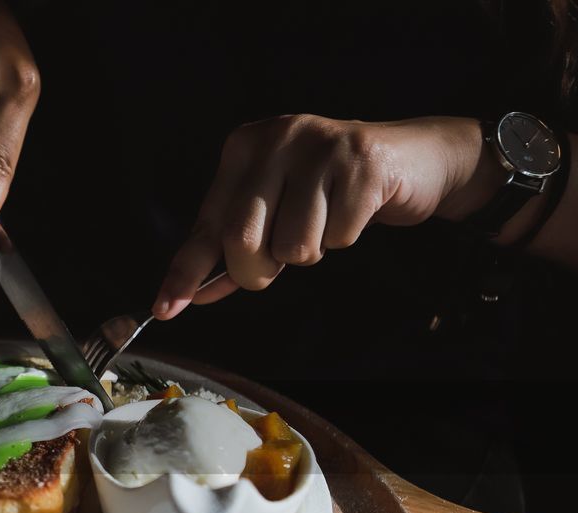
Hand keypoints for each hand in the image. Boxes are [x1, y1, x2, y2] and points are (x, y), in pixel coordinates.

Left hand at [153, 115, 489, 318]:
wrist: (412, 159)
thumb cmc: (330, 191)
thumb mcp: (275, 211)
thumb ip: (233, 250)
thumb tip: (191, 296)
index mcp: (245, 148)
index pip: (207, 225)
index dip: (186, 272)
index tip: (164, 310)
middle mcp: (277, 138)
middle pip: (243, 238)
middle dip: (259, 270)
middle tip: (281, 259)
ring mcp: (320, 147)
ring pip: (293, 245)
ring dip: (310, 251)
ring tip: (325, 220)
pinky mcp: (362, 164)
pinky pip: (337, 238)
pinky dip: (345, 238)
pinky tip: (355, 210)